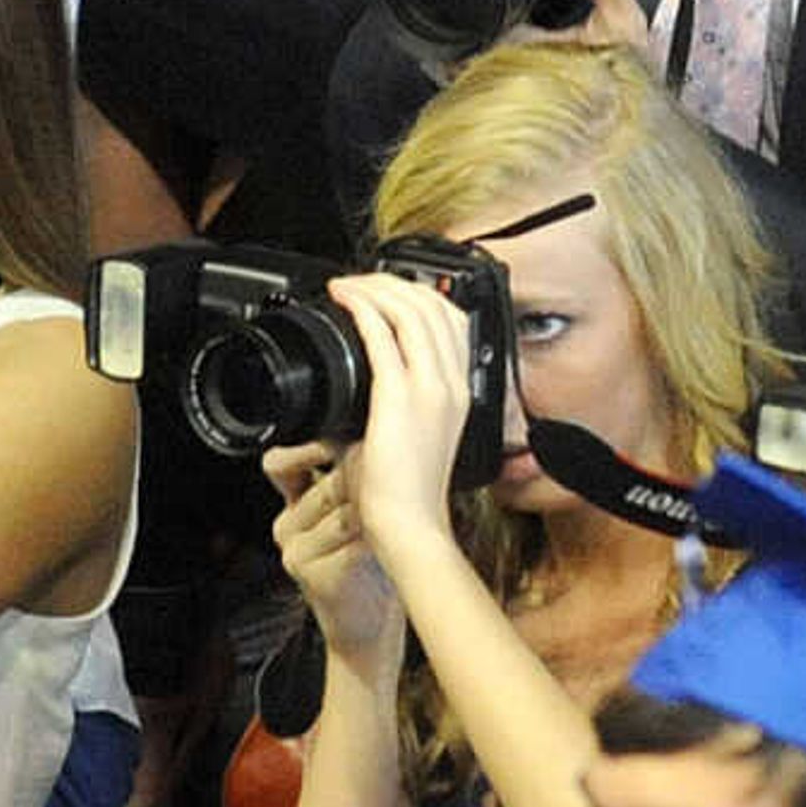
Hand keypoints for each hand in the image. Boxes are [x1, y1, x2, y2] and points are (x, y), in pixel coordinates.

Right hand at [265, 442, 404, 669]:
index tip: (343, 445)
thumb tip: (366, 438)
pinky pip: (354, 543)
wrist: (367, 631)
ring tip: (390, 532)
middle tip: (390, 501)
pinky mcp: (314, 576)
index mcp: (291, 509)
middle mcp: (286, 529)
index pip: (279, 465)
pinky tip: (384, 553)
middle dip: (367, 487)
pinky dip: (378, 545)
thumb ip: (349, 479)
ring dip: (377, 520)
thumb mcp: (356, 516)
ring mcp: (296, 554)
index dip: (310, 451)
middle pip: (329, 484)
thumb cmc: (371, 569)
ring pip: (346, 512)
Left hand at [332, 270, 483, 558]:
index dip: (419, 295)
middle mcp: (451, 383)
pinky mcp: (399, 396)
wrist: (409, 524)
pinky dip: (363, 308)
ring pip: (410, 311)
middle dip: (393, 283)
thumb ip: (399, 403)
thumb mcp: (412, 436)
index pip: (451, 321)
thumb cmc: (405, 492)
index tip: (387, 292)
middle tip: (360, 281)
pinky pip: (383, 335)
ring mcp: (430, 388)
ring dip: (375, 288)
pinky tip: (346, 301)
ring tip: (348, 285)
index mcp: (459, 392)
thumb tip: (362, 386)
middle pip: (433, 306)